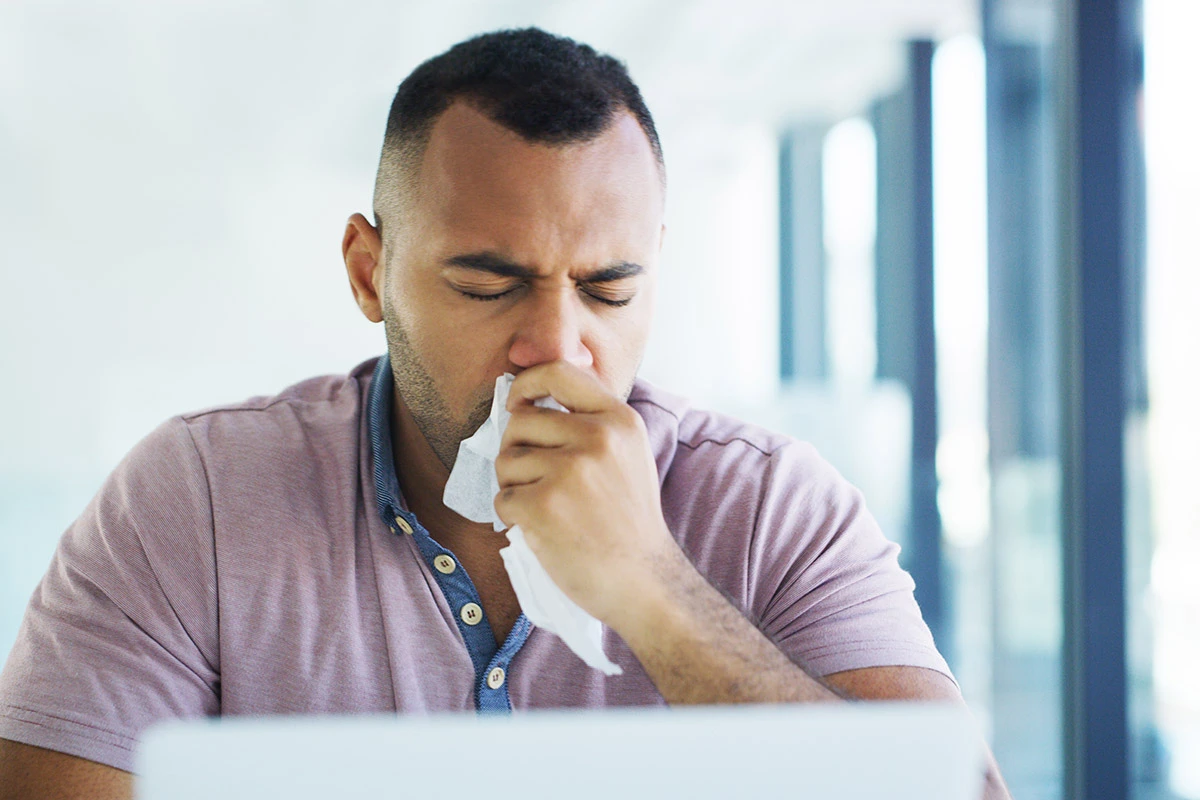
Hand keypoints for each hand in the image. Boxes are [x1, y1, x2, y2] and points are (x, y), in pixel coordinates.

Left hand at [492, 361, 683, 629]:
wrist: (645, 581)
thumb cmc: (629, 521)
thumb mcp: (628, 454)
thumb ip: (591, 422)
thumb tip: (528, 399)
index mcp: (619, 419)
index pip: (559, 372)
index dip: (526, 384)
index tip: (516, 403)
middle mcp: (597, 437)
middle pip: (520, 422)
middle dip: (516, 450)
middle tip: (536, 480)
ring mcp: (570, 471)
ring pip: (506, 461)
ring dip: (513, 486)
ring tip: (545, 507)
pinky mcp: (545, 505)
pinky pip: (502, 498)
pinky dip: (512, 517)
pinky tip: (541, 529)